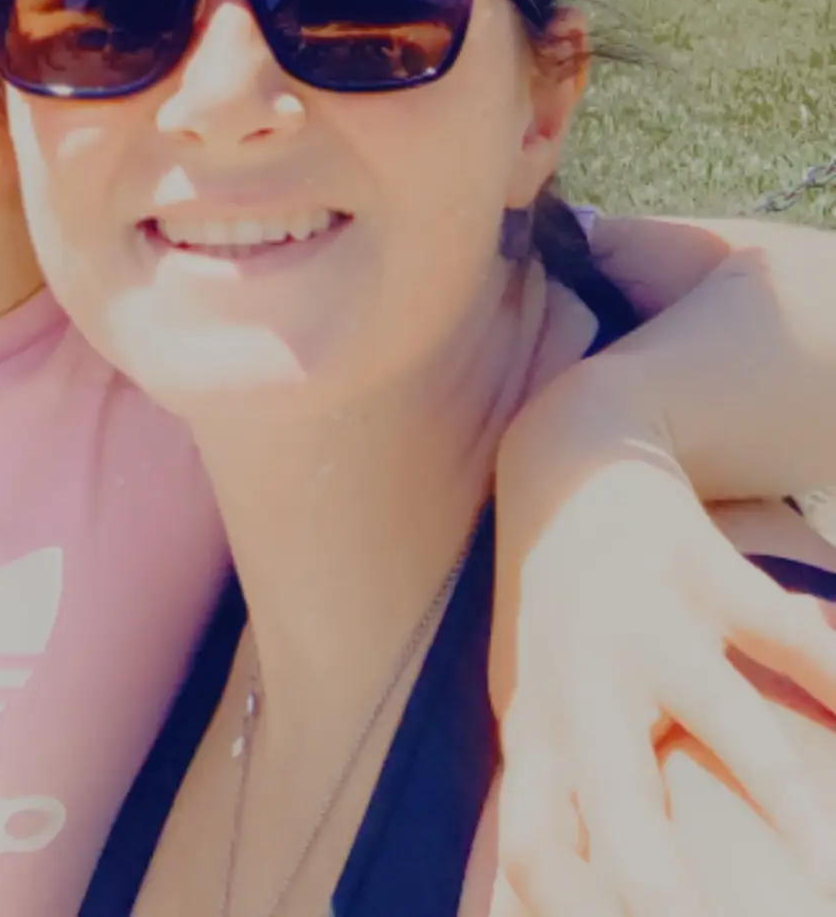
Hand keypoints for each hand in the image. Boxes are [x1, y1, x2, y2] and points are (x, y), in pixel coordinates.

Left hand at [491, 436, 835, 915]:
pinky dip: (830, 668)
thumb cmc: (563, 637)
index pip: (534, 847)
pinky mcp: (701, 564)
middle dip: (664, 882)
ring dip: (784, 795)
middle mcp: (583, 683)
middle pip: (621, 801)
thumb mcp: (534, 725)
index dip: (568, 910)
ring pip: (723, 713)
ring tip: (828, 871)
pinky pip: (783, 630)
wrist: (566, 469)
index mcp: (541, 737)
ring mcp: (643, 620)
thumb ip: (548, 825)